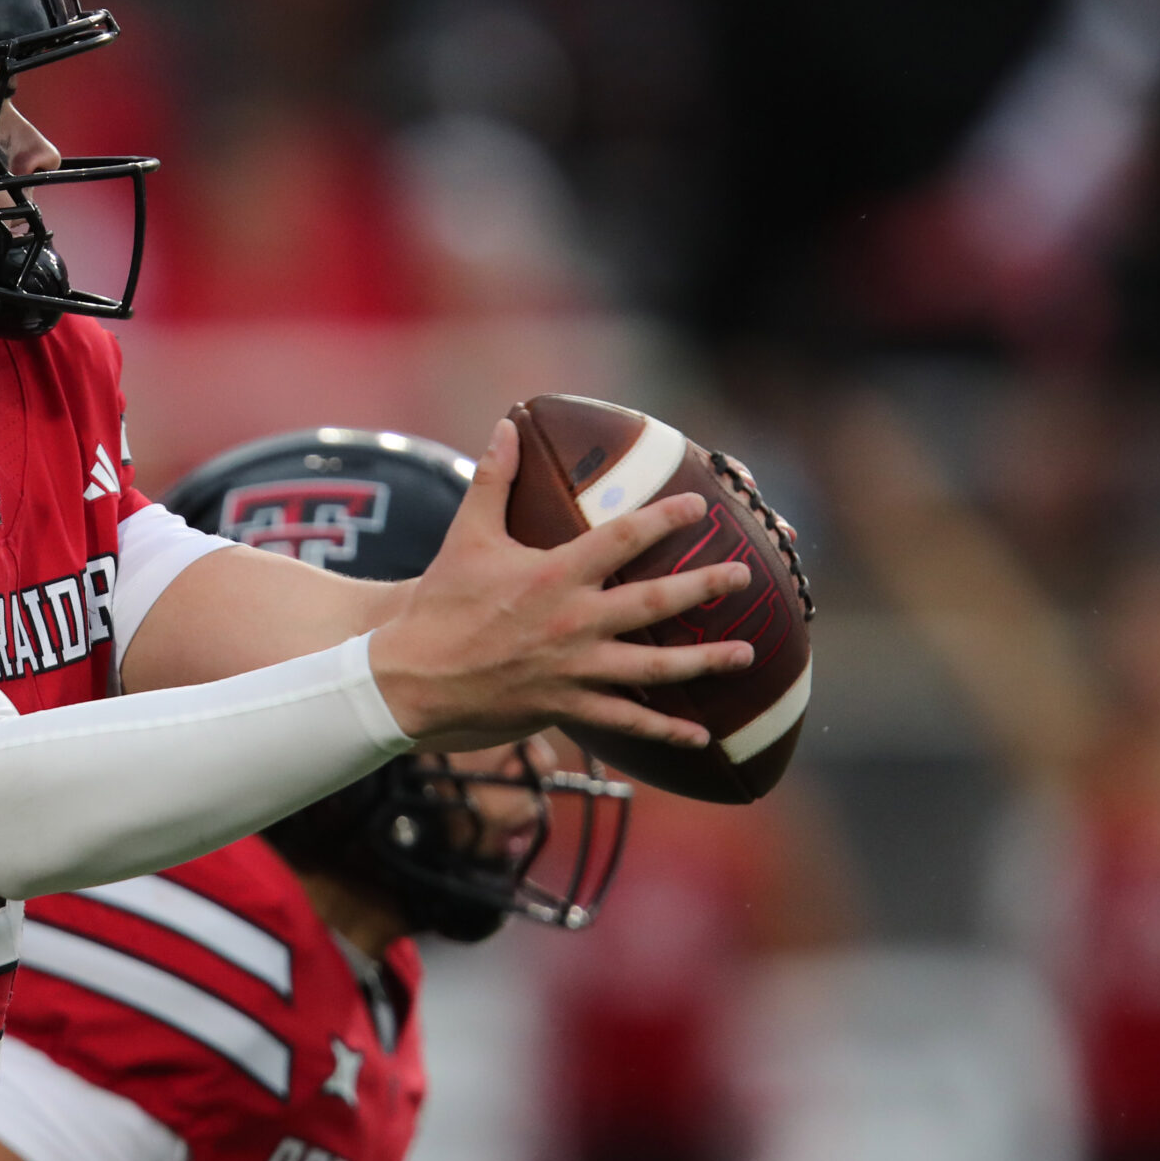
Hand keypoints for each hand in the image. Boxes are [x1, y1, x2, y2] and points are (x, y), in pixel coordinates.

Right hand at [368, 417, 754, 750]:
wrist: (412, 679)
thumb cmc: (439, 605)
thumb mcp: (465, 535)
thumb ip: (494, 479)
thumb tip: (508, 424)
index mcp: (554, 574)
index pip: (624, 538)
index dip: (665, 518)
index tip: (698, 506)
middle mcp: (574, 620)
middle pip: (656, 601)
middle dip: (706, 587)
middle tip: (744, 577)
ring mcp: (575, 668)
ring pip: (655, 666)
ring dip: (705, 661)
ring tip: (747, 653)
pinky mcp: (567, 705)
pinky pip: (627, 719)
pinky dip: (666, 730)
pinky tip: (702, 735)